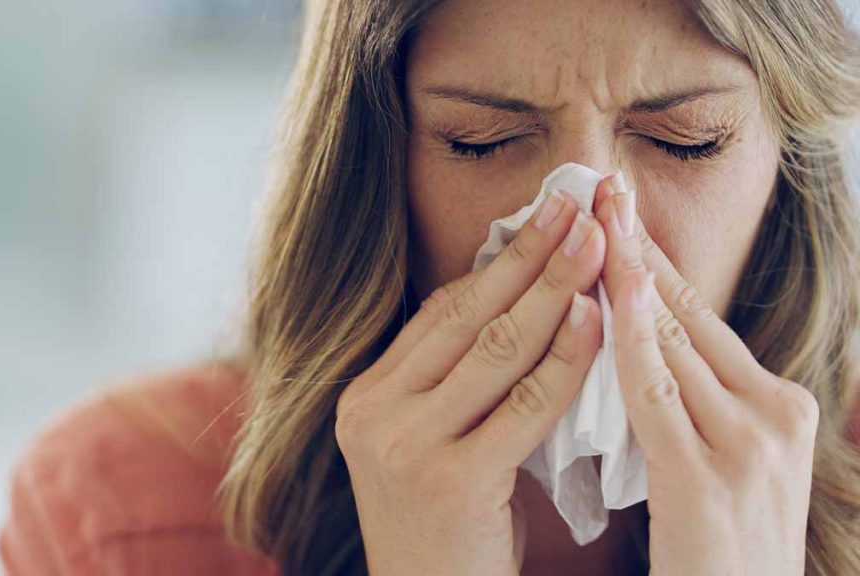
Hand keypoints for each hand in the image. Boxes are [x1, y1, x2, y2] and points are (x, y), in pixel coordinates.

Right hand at [335, 190, 604, 574]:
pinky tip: (598, 321)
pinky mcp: (450, 479)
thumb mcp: (431, 444)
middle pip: (467, 317)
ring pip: (496, 350)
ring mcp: (405, 445)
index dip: (496, 262)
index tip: (542, 218)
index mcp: (366, 396)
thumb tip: (519, 300)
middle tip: (576, 206)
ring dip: (555, 290)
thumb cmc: (447, 528)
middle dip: (529, 256)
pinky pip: (524, 405)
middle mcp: (374, 413)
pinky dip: (566, 359)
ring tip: (597, 245)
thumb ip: (457, 382)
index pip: (439, 313)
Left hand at [593, 174, 817, 575]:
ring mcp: (749, 444)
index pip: (701, 317)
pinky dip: (628, 339)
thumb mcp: (717, 462)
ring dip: (626, 274)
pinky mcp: (709, 479)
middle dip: (639, 248)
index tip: (619, 212)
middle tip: (601, 189)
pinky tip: (602, 294)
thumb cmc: (716, 552)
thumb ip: (687, 403)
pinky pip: (655, 394)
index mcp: (776, 405)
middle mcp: (774, 413)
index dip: (655, 262)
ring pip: (673, 340)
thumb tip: (633, 339)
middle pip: (689, 313)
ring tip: (593, 218)